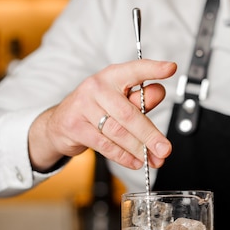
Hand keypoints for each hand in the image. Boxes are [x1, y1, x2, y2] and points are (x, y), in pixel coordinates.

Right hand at [28, 59, 176, 171]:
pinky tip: (134, 162)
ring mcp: (83, 106)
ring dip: (138, 149)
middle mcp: (96, 87)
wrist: (59, 123)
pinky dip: (123, 156)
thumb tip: (159, 92)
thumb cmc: (96, 109)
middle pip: (129, 114)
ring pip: (118, 132)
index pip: (135, 70)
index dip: (153, 69)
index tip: (170, 68)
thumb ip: (140, 99)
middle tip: (165, 149)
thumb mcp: (120, 100)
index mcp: (112, 76)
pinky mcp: (75, 126)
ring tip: (152, 160)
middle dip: (150, 135)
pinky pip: (105, 145)